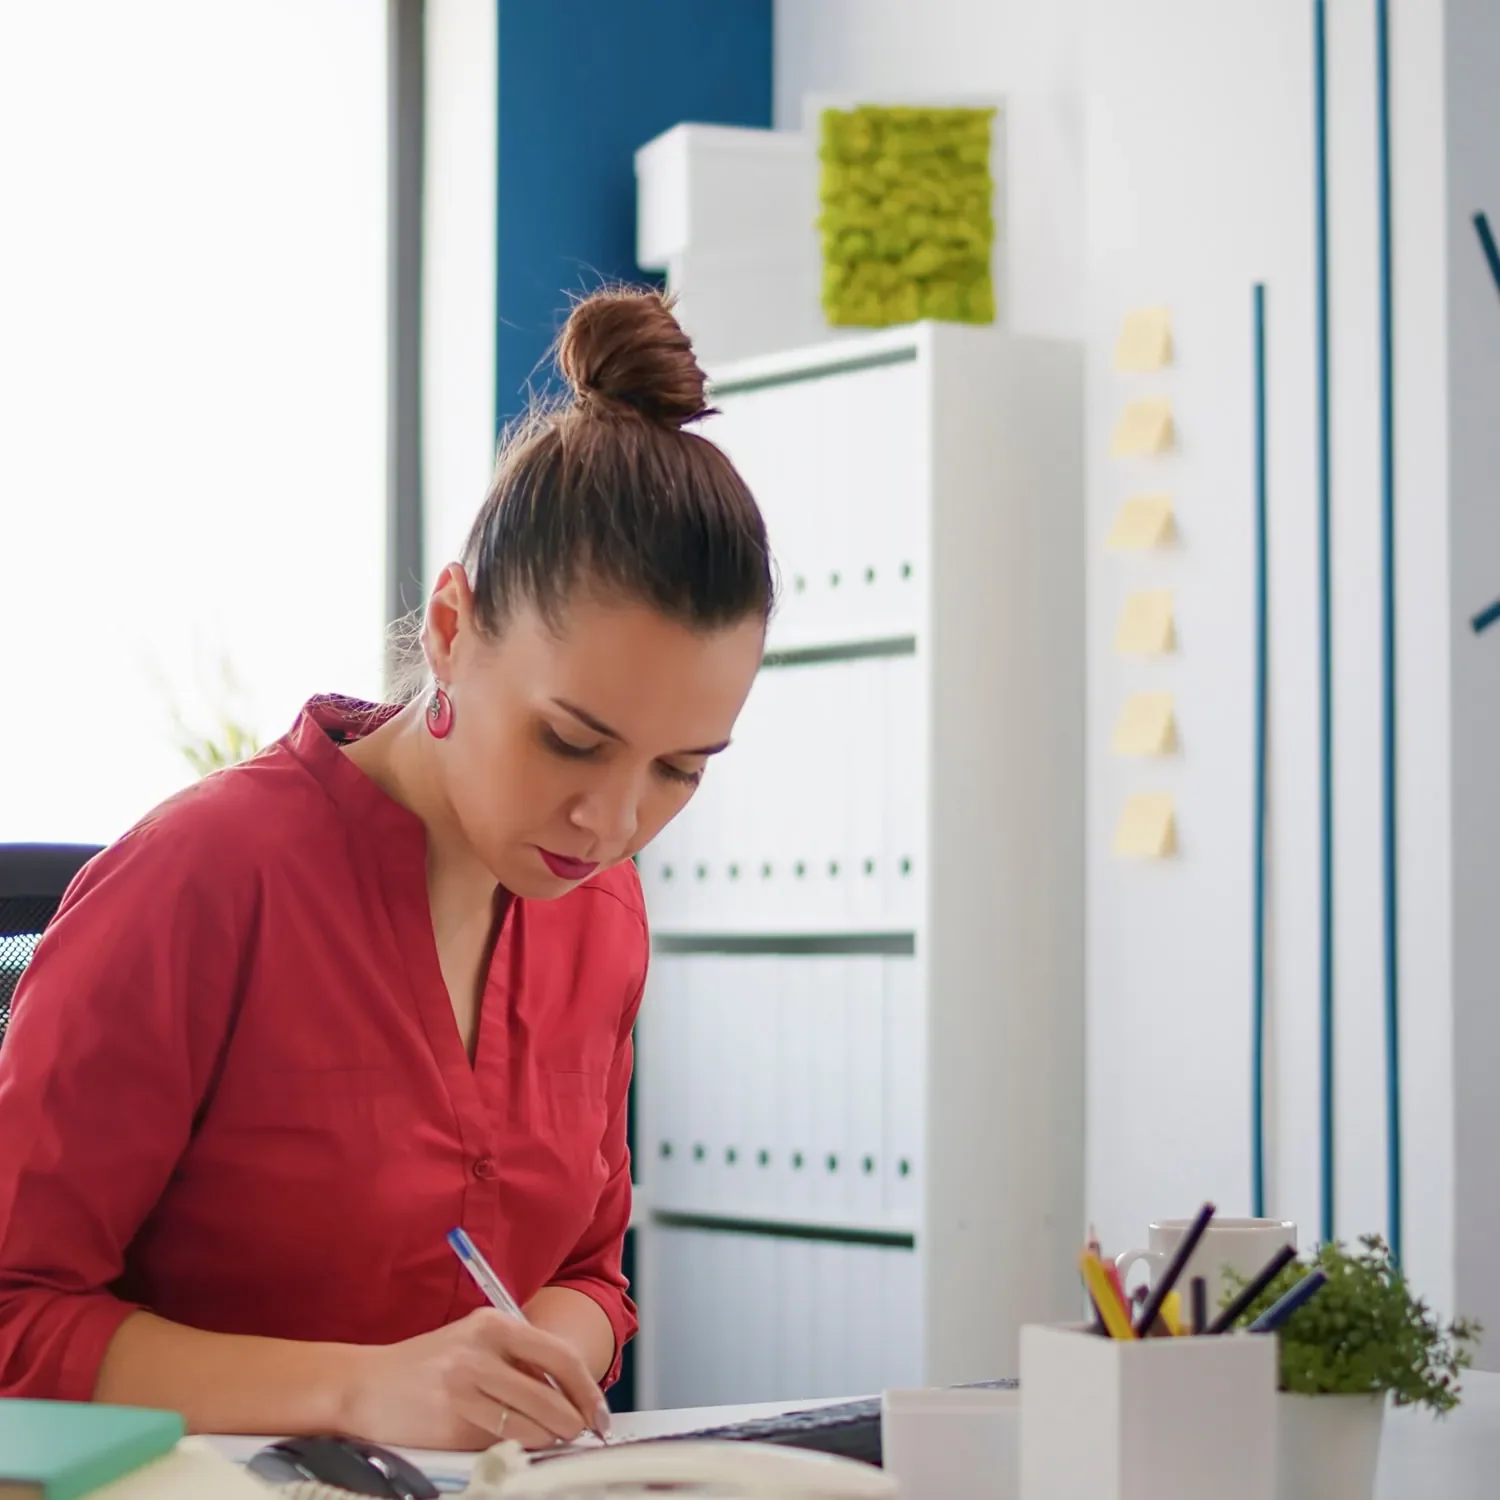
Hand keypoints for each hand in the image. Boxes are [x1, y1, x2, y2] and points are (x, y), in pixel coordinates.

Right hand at [339, 1308, 610, 1450]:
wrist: (363, 1385)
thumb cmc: (425, 1366)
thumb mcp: (473, 1342)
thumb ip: (517, 1360)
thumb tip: (568, 1395)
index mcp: (493, 1324)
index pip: (560, 1355)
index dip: (587, 1389)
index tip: (598, 1411)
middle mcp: (481, 1349)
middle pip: (550, 1393)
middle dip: (573, 1420)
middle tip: (580, 1432)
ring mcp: (463, 1384)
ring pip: (528, 1423)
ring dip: (548, 1438)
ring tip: (551, 1440)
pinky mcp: (448, 1420)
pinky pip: (496, 1441)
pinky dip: (513, 1448)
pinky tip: (515, 1447)